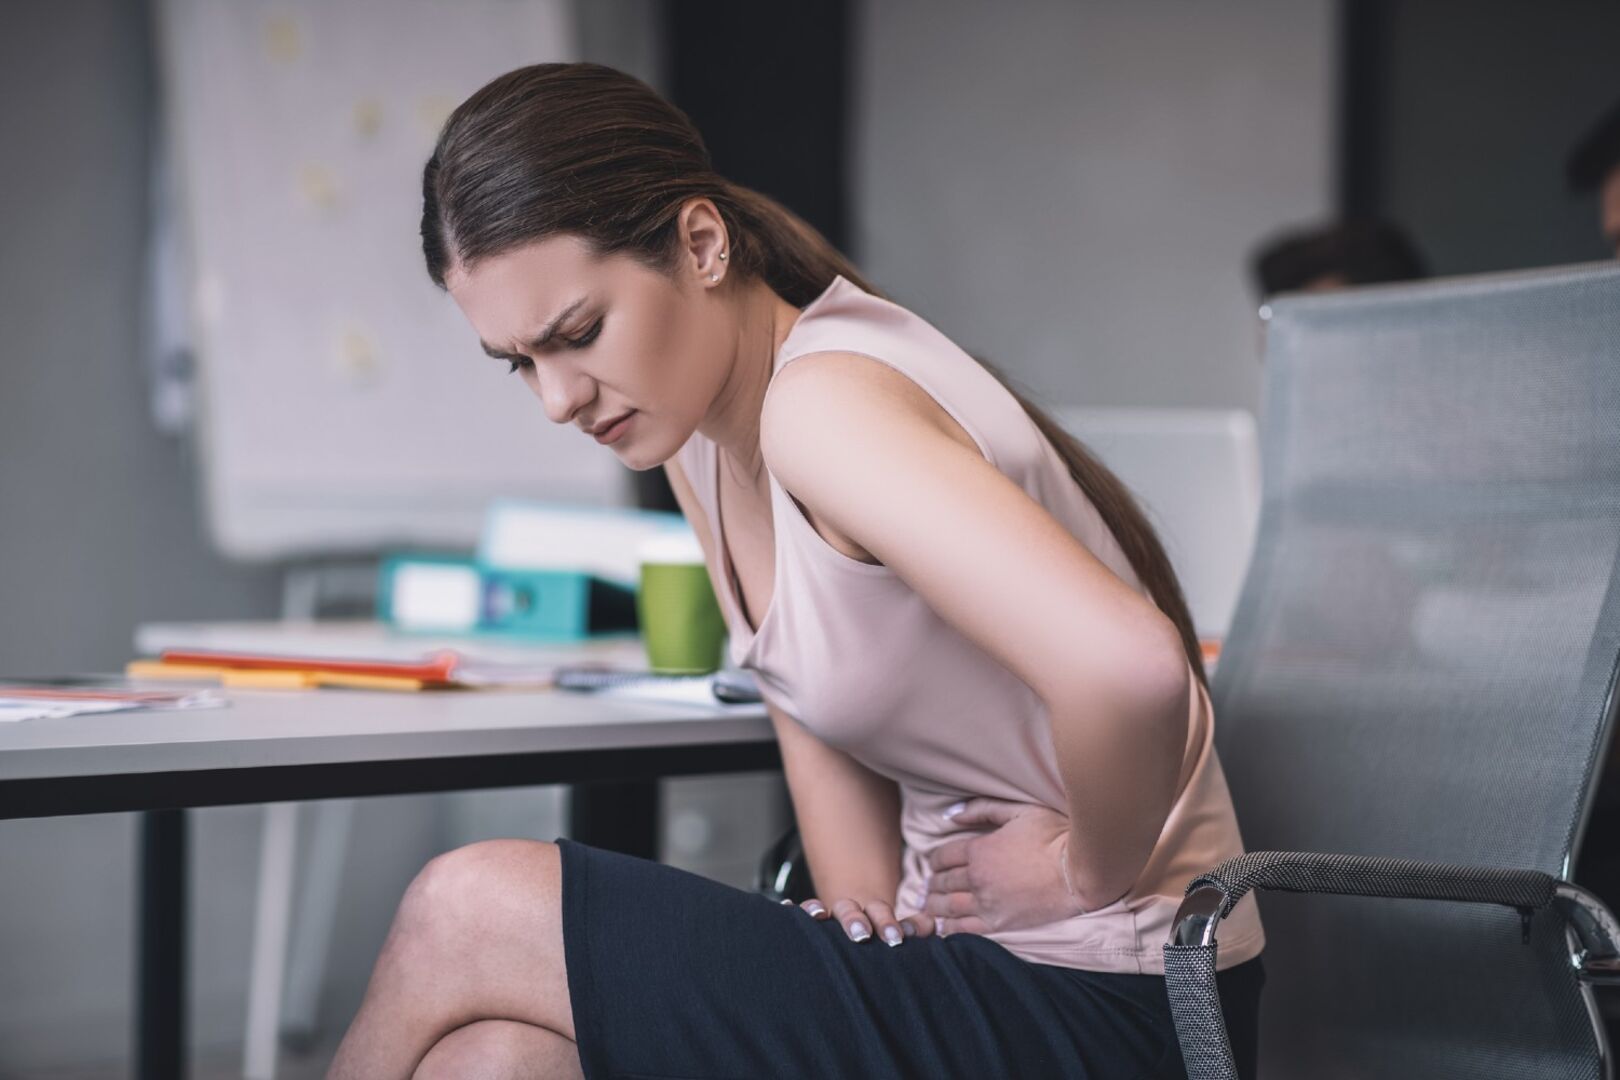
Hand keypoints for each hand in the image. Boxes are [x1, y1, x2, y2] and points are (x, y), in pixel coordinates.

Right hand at [781, 894, 936, 946]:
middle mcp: (848, 912)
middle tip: (862, 936)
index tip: (895, 939)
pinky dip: (792, 912)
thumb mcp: (897, 935)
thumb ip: (915, 928)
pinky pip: (797, 916)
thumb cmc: (881, 943)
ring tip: (817, 916)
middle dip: (855, 921)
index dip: (887, 923)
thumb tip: (930, 923)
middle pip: (850, 909)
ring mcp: (826, 918)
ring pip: (821, 909)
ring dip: (819, 910)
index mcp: (872, 913)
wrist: (859, 939)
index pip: (879, 912)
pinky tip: (786, 909)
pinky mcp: (808, 928)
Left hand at [921, 797, 1083, 936]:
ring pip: (948, 907)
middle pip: (943, 882)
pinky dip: (948, 929)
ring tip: (928, 907)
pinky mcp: (1000, 924)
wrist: (1080, 871)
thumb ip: (983, 810)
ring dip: (934, 906)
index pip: (943, 856)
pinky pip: (964, 930)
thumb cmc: (1054, 836)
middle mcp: (977, 878)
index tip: (933, 864)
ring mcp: (988, 903)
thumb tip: (951, 815)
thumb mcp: (1019, 811)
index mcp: (979, 850)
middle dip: (932, 884)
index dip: (934, 860)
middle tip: (927, 887)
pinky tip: (943, 927)